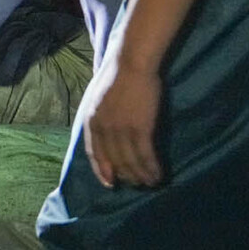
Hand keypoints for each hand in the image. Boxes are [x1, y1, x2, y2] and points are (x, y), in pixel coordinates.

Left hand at [84, 57, 164, 187]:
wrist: (130, 64)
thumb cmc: (116, 76)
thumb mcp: (97, 98)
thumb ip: (100, 115)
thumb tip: (103, 127)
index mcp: (90, 121)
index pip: (94, 153)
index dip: (102, 169)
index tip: (109, 182)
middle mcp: (103, 129)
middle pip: (114, 160)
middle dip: (125, 175)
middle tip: (136, 185)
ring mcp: (121, 129)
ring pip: (131, 161)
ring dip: (141, 175)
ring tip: (150, 183)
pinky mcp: (140, 128)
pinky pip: (145, 155)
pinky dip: (151, 168)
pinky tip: (158, 174)